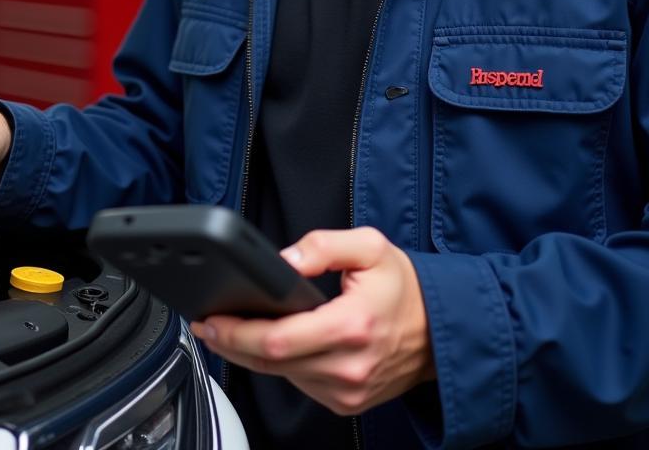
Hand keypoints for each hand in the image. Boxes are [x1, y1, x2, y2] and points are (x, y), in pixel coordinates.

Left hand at [190, 227, 434, 415]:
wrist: (441, 330)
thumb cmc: (404, 287)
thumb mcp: (369, 246)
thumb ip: (322, 246)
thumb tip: (283, 260)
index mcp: (351, 326)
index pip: (277, 339)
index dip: (236, 332)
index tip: (212, 318)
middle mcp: (348, 366)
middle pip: (270, 362)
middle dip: (230, 342)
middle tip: (207, 324)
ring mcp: (346, 390)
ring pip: (281, 376)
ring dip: (250, 355)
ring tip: (228, 331)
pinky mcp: (346, 402)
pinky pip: (299, 384)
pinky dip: (278, 365)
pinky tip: (266, 345)